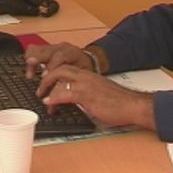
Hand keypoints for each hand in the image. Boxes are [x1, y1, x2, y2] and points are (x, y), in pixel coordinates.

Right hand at [25, 42, 91, 78]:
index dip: (51, 66)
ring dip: (31, 61)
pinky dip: (30, 59)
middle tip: (30, 73)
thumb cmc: (84, 70)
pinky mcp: (45, 49)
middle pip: (46, 50)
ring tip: (29, 75)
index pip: (60, 56)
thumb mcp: (81, 76)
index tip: (44, 76)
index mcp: (72, 53)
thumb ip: (69, 83)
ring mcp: (53, 47)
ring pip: (37, 48)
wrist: (86, 61)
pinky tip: (30, 70)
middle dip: (37, 60)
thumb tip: (56, 98)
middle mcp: (61, 48)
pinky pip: (34, 50)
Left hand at [37, 64, 155, 129]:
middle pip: (60, 68)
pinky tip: (49, 103)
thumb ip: (87, 94)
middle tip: (40, 89)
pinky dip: (53, 98)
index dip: (54, 74)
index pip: (67, 68)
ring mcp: (86, 84)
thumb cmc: (119, 102)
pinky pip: (64, 92)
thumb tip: (75, 102)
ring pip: (59, 77)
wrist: (132, 105)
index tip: (47, 84)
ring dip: (47, 87)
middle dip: (46, 77)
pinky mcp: (86, 95)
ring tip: (43, 99)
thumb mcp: (100, 94)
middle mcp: (86, 76)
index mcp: (89, 75)